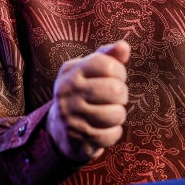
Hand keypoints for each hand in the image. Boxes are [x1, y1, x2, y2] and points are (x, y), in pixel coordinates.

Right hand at [46, 40, 130, 162]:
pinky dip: (113, 132)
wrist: (60, 129)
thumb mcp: (90, 70)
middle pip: (116, 90)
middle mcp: (68, 92)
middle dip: (122, 95)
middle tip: (114, 98)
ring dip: (118, 115)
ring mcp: (72, 117)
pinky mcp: (79, 138)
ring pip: (117, 114)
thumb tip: (124, 46)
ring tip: (108, 113)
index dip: (119, 71)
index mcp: (71, 72)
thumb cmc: (84, 91)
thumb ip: (108, 56)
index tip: (115, 77)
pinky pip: (112, 134)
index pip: (107, 64)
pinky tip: (102, 128)